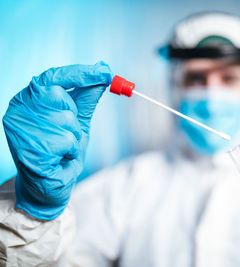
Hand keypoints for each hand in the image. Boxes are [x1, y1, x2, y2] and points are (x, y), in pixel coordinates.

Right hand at [2, 62, 112, 219]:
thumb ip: (86, 96)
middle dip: (73, 114)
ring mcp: (21, 130)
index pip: (52, 76)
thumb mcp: (77, 119)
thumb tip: (103, 69)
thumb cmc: (62, 150)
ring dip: (74, 136)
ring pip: (66, 120)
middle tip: (69, 131)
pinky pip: (66, 140)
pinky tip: (60, 158)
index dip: (80, 73)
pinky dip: (71, 150)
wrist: (51, 185)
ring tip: (62, 148)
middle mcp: (19, 110)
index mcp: (29, 99)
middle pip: (59, 95)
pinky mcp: (29, 149)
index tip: (105, 72)